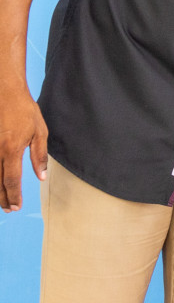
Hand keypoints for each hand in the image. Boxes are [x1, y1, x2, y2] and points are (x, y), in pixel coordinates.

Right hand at [0, 86, 47, 212]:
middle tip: (8, 210)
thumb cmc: (24, 111)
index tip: (16, 207)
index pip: (11, 179)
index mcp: (11, 150)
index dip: (13, 195)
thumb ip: (39, 156)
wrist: (5, 92)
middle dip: (2, 198)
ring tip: (1, 202)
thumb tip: (41, 176)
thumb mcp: (39, 132)